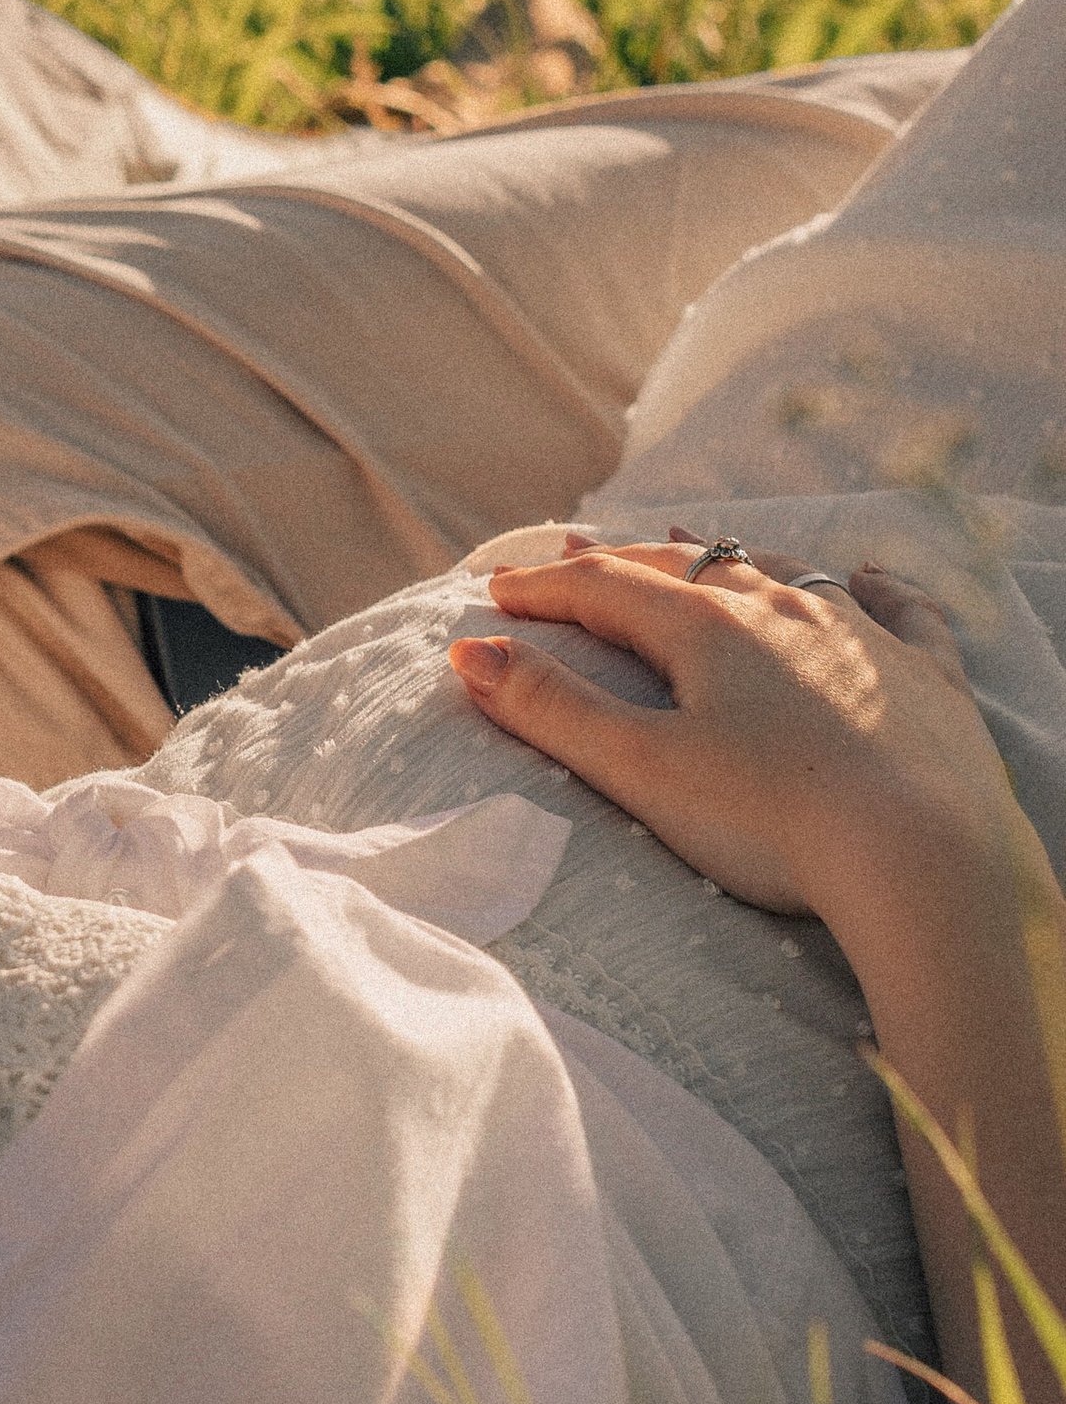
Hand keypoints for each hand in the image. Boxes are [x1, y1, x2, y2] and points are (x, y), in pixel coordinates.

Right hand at [448, 534, 1017, 924]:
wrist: (923, 860)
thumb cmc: (773, 822)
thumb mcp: (641, 770)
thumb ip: (552, 709)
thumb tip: (471, 653)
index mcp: (707, 627)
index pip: (604, 587)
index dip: (543, 588)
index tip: (495, 593)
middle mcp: (785, 609)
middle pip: (685, 566)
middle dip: (622, 560)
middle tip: (572, 555)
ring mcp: (865, 637)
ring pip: (783, 572)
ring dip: (725, 559)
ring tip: (689, 543)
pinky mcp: (931, 679)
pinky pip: (900, 610)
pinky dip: (873, 588)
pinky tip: (868, 576)